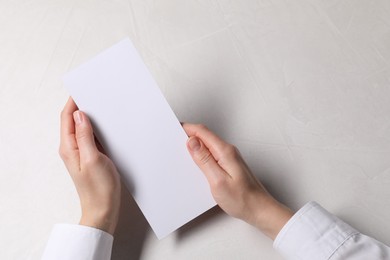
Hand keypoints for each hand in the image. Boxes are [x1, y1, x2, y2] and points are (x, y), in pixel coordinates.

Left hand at [59, 97, 120, 234]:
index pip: (67, 117)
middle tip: (95, 94)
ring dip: (91, 117)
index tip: (82, 89)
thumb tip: (80, 115)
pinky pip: (91, 137)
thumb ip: (85, 136)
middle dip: (82, 106)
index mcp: (69, 147)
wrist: (103, 209)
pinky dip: (97, 128)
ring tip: (102, 106)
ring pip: (83, 128)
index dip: (73, 102)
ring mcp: (82, 152)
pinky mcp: (91, 156)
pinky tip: (107, 125)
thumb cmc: (99, 188)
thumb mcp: (93, 158)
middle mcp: (72, 148)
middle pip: (73, 120)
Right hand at [183, 123, 292, 239]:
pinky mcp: (229, 165)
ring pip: (208, 145)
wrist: (259, 210)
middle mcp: (228, 151)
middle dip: (189, 136)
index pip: (202, 132)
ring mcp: (229, 157)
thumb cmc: (242, 199)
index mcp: (224, 151)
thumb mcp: (218, 180)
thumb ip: (204, 160)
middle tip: (174, 141)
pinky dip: (201, 155)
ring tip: (181, 152)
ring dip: (194, 146)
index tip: (174, 129)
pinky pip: (212, 154)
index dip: (187, 128)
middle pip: (205, 136)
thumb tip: (192, 142)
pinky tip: (195, 163)